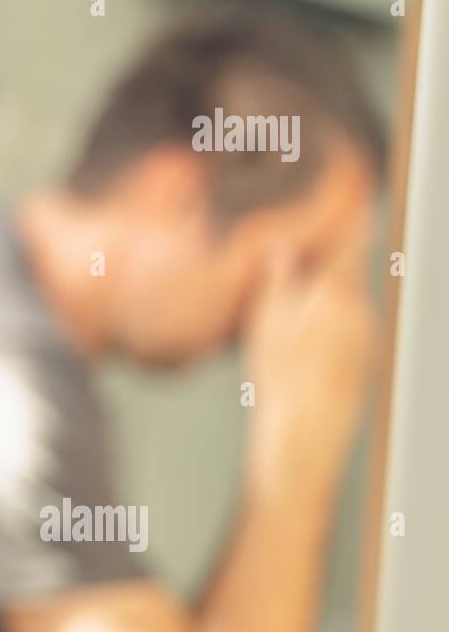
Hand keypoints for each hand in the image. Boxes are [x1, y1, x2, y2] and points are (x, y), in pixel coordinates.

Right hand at [242, 213, 375, 487]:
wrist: (306, 430)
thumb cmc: (281, 373)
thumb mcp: (267, 316)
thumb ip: (278, 275)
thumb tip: (283, 245)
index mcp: (337, 291)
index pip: (349, 243)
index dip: (351, 220)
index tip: (354, 200)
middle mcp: (360, 311)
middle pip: (345, 275)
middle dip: (323, 268)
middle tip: (292, 266)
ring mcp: (365, 339)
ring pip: (344, 306)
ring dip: (321, 302)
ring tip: (286, 319)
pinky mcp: (361, 364)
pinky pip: (344, 334)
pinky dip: (325, 330)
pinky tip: (297, 350)